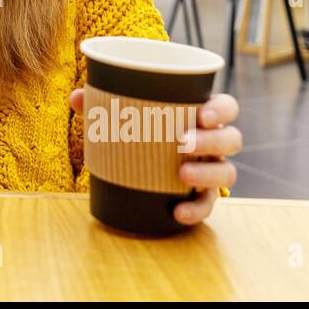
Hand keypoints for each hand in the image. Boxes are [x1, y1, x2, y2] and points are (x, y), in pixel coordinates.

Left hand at [69, 90, 241, 224]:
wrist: (142, 167)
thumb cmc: (139, 131)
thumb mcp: (123, 115)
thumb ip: (102, 104)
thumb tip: (77, 97)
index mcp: (201, 115)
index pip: (227, 107)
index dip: (222, 110)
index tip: (203, 113)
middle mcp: (213, 143)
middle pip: (231, 139)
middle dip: (212, 140)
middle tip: (182, 142)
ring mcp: (212, 170)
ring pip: (227, 172)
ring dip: (208, 174)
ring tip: (181, 175)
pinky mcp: (202, 196)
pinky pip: (208, 206)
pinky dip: (195, 209)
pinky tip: (178, 212)